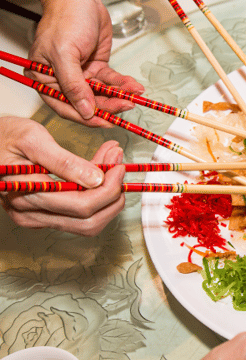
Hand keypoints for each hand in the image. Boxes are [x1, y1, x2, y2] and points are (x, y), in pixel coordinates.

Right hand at [0, 0, 142, 123]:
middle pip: (87, 102)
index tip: (105, 122)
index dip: (86, 117)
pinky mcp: (96, 66)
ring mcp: (81, 74)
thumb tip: (84, 111)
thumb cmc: (65, 20)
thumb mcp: (65, 55)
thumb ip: (73, 85)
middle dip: (108, 105)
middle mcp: (63, 80)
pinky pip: (111, 81)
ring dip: (119, 96)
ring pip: (102, 93)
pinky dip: (123, 85)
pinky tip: (134, 87)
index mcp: (45, 79)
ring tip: (133, 95)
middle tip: (126, 106)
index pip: (66, 107)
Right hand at [0, 117, 125, 235]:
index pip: (82, 205)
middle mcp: (31, 214)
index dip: (109, 187)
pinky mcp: (44, 215)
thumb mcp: (32, 138)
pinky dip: (97, 197)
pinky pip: (80, 216)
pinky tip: (100, 173)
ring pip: (89, 223)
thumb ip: (64, 161)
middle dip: (112, 193)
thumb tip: (97, 179)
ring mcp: (38, 218)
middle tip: (119, 163)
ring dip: (108, 197)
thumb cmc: (2, 136)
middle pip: (89, 220)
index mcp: (26, 196)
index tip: (119, 164)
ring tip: (112, 164)